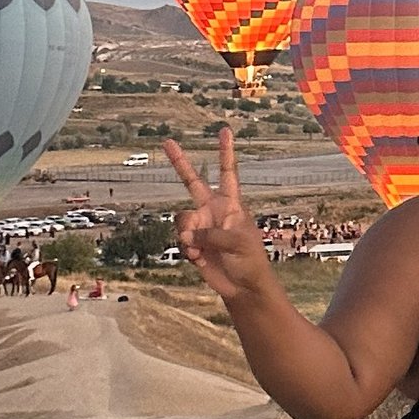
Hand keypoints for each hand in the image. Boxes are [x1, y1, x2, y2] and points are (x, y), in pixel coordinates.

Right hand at [163, 129, 270, 299]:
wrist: (242, 287)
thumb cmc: (250, 260)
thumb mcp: (238, 241)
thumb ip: (211, 234)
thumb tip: (188, 235)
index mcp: (231, 204)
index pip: (228, 172)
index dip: (225, 152)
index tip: (225, 131)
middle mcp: (213, 210)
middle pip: (192, 182)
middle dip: (179, 162)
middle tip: (167, 142)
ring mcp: (201, 227)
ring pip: (181, 219)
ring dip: (188, 234)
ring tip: (199, 247)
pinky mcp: (192, 245)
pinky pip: (181, 241)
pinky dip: (189, 251)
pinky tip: (200, 260)